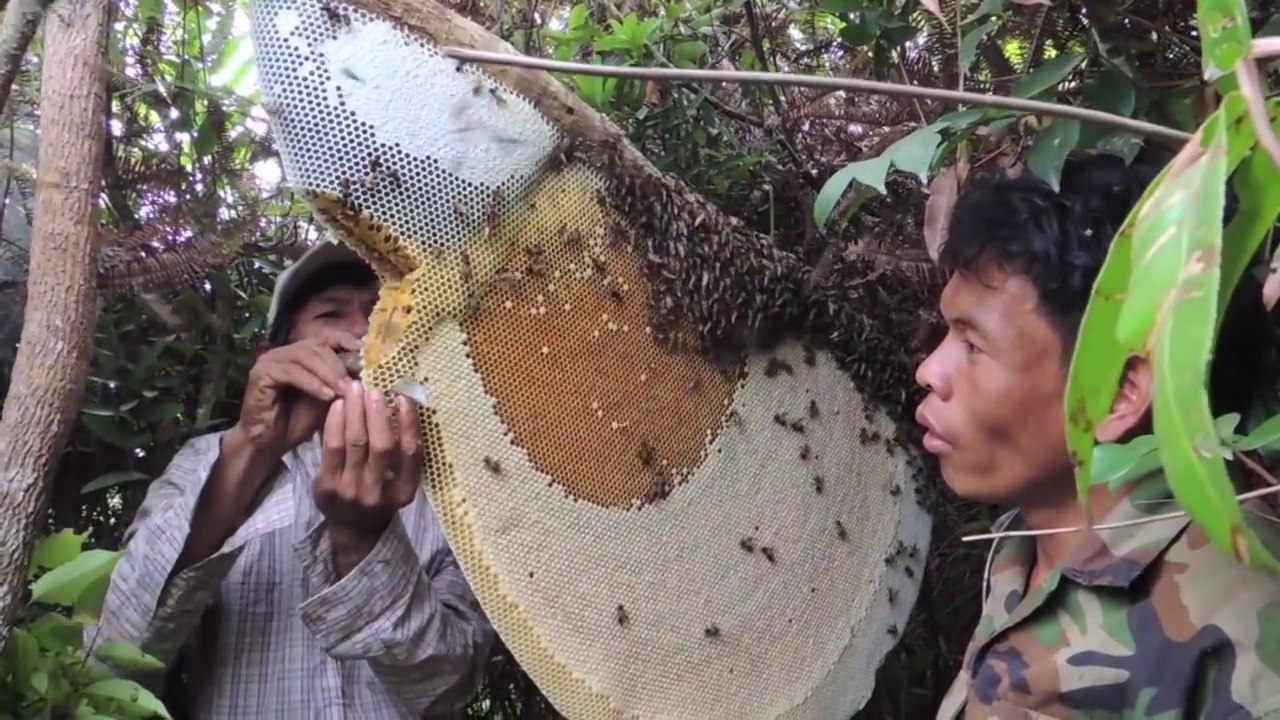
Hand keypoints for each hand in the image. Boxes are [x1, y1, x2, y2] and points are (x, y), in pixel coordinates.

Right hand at [232, 331, 361, 460]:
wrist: (270, 443)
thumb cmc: (298, 421)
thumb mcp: (327, 398)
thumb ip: (341, 382)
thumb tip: (368, 372)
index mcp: (300, 353)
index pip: (326, 339)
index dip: (346, 342)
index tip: (365, 352)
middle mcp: (284, 352)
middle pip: (318, 346)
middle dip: (340, 363)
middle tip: (356, 382)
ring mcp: (270, 360)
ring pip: (306, 356)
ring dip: (329, 374)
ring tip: (344, 390)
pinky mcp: (261, 373)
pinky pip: (292, 373)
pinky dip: (312, 384)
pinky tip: (327, 396)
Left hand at [315, 379, 423, 546]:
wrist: (353, 528)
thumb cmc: (381, 494)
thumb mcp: (399, 482)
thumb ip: (402, 452)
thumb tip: (398, 403)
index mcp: (405, 491)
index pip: (411, 453)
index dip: (409, 423)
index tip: (404, 398)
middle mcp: (380, 492)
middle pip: (381, 446)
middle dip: (378, 414)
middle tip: (374, 389)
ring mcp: (352, 491)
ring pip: (355, 443)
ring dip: (355, 412)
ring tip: (354, 389)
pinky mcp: (328, 487)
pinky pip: (331, 448)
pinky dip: (335, 423)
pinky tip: (337, 406)